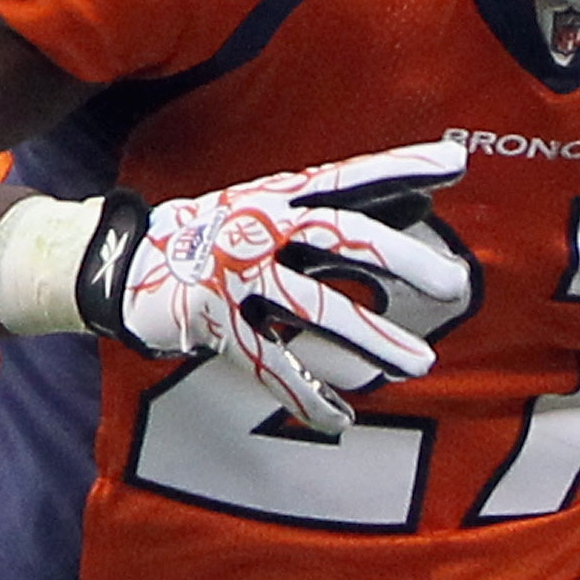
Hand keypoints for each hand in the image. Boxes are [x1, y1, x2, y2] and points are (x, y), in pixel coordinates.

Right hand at [89, 141, 471, 434]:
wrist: (124, 263)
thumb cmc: (219, 233)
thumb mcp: (274, 211)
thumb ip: (340, 213)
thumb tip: (419, 206)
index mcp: (281, 195)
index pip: (350, 176)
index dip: (401, 167)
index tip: (455, 162)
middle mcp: (262, 227)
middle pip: (341, 236)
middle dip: (399, 258)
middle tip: (453, 282)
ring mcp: (238, 275)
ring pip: (317, 309)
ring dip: (373, 340)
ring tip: (420, 363)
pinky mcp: (216, 323)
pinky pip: (273, 365)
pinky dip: (308, 396)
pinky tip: (341, 418)